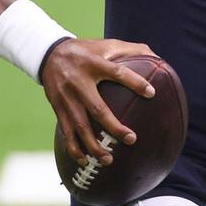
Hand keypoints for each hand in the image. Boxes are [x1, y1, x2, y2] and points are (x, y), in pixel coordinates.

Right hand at [42, 38, 156, 166]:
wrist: (48, 54)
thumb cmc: (85, 51)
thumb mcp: (105, 44)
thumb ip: (130, 49)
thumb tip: (156, 56)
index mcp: (93, 64)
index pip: (117, 73)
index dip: (134, 82)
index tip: (151, 93)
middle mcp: (79, 82)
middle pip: (97, 109)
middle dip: (114, 127)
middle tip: (131, 139)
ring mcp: (66, 98)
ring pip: (80, 126)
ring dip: (93, 145)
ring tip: (109, 159)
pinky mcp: (58, 108)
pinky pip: (66, 131)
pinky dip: (74, 148)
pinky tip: (85, 160)